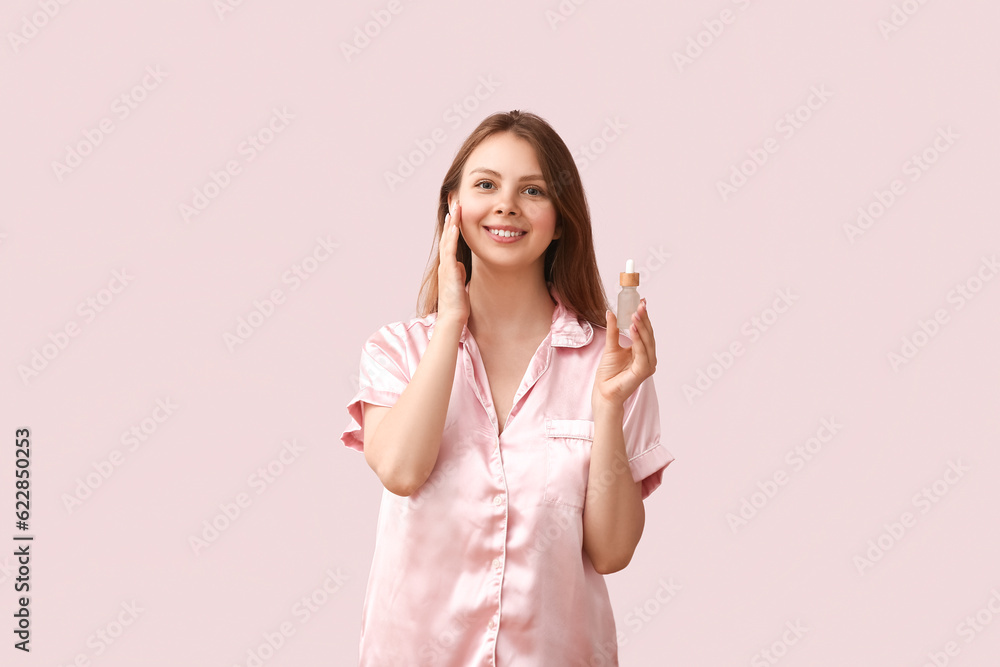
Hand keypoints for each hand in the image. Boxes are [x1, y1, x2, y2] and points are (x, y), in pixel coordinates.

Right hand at [437, 200, 469, 326]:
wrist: (452, 318)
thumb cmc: (457, 304)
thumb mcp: (460, 284)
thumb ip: (459, 273)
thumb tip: (460, 265)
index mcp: (448, 266)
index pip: (450, 242)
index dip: (453, 227)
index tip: (457, 213)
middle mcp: (445, 264)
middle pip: (447, 237)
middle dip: (452, 220)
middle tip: (455, 203)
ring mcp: (446, 267)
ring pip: (447, 241)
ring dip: (451, 224)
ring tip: (455, 209)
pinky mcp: (449, 272)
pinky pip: (449, 251)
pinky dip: (451, 238)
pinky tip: (455, 227)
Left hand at [593, 299, 655, 408]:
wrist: (603, 391)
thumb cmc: (608, 373)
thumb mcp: (610, 346)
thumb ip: (613, 330)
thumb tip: (611, 313)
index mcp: (642, 351)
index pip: (645, 331)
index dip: (643, 316)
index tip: (641, 302)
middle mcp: (648, 357)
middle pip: (648, 334)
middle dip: (644, 319)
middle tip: (639, 305)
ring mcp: (647, 365)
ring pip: (647, 341)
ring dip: (641, 327)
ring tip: (635, 314)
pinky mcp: (643, 371)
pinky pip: (642, 352)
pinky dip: (638, 339)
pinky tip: (633, 328)